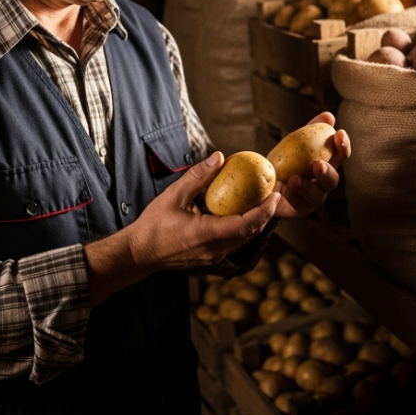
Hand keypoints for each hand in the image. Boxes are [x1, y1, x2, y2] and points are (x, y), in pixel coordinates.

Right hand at [85, 152, 279, 305]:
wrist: (140, 253)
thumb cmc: (154, 224)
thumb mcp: (175, 195)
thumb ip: (198, 176)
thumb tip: (219, 156)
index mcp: (207, 235)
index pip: (246, 224)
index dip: (265, 210)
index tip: (275, 194)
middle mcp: (215, 249)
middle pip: (251, 232)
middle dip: (266, 213)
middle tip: (274, 192)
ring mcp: (215, 256)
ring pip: (244, 239)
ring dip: (257, 221)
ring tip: (264, 200)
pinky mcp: (212, 258)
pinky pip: (235, 242)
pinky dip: (244, 227)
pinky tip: (244, 211)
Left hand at [271, 112, 350, 219]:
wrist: (263, 180)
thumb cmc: (284, 159)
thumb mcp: (295, 143)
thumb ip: (311, 131)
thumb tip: (329, 116)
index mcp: (327, 164)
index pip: (340, 155)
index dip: (343, 146)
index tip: (339, 134)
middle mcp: (323, 183)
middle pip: (333, 180)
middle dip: (327, 172)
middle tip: (317, 164)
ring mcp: (313, 199)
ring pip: (317, 196)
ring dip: (307, 187)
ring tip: (294, 179)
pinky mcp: (300, 210)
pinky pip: (299, 206)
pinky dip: (293, 197)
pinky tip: (284, 190)